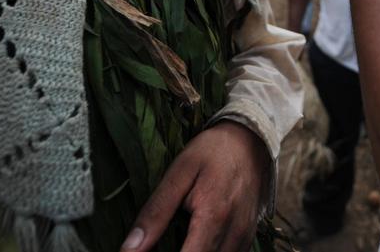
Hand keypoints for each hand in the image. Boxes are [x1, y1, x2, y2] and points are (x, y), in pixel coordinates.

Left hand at [121, 121, 270, 251]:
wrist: (250, 139)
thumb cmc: (213, 151)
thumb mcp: (179, 172)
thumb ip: (156, 212)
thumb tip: (129, 249)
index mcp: (213, 216)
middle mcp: (233, 233)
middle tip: (159, 243)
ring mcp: (244, 237)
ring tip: (177, 240)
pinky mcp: (248, 237)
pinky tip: (193, 241)